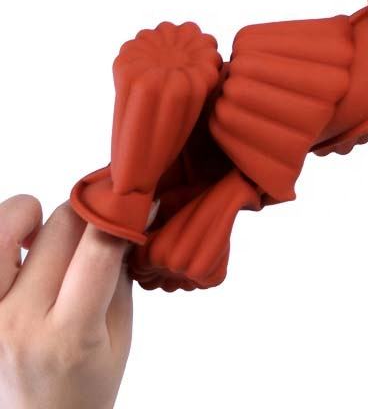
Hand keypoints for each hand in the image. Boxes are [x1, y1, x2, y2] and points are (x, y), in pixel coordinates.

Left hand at [0, 195, 132, 408]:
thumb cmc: (84, 387)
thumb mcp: (119, 335)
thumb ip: (119, 274)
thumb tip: (126, 216)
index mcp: (69, 335)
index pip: (99, 248)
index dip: (123, 211)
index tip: (137, 198)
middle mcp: (20, 322)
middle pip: (60, 226)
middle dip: (90, 210)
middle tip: (101, 215)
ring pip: (3, 228)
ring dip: (30, 213)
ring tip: (45, 229)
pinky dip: (5, 235)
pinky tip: (21, 246)